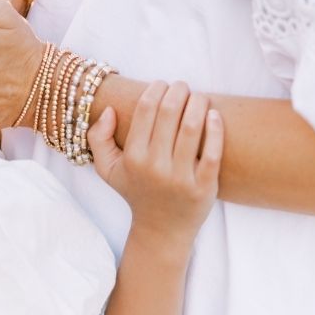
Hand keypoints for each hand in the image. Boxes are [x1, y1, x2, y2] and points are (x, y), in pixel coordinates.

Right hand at [88, 81, 221, 243]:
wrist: (162, 230)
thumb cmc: (137, 190)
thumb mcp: (108, 169)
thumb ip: (98, 138)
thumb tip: (109, 110)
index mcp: (133, 157)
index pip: (146, 109)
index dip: (157, 88)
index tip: (164, 84)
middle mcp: (155, 166)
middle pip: (170, 112)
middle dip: (179, 90)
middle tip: (183, 87)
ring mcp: (180, 178)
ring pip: (192, 127)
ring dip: (199, 103)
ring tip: (200, 98)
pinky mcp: (203, 187)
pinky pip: (213, 152)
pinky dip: (216, 129)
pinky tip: (214, 115)